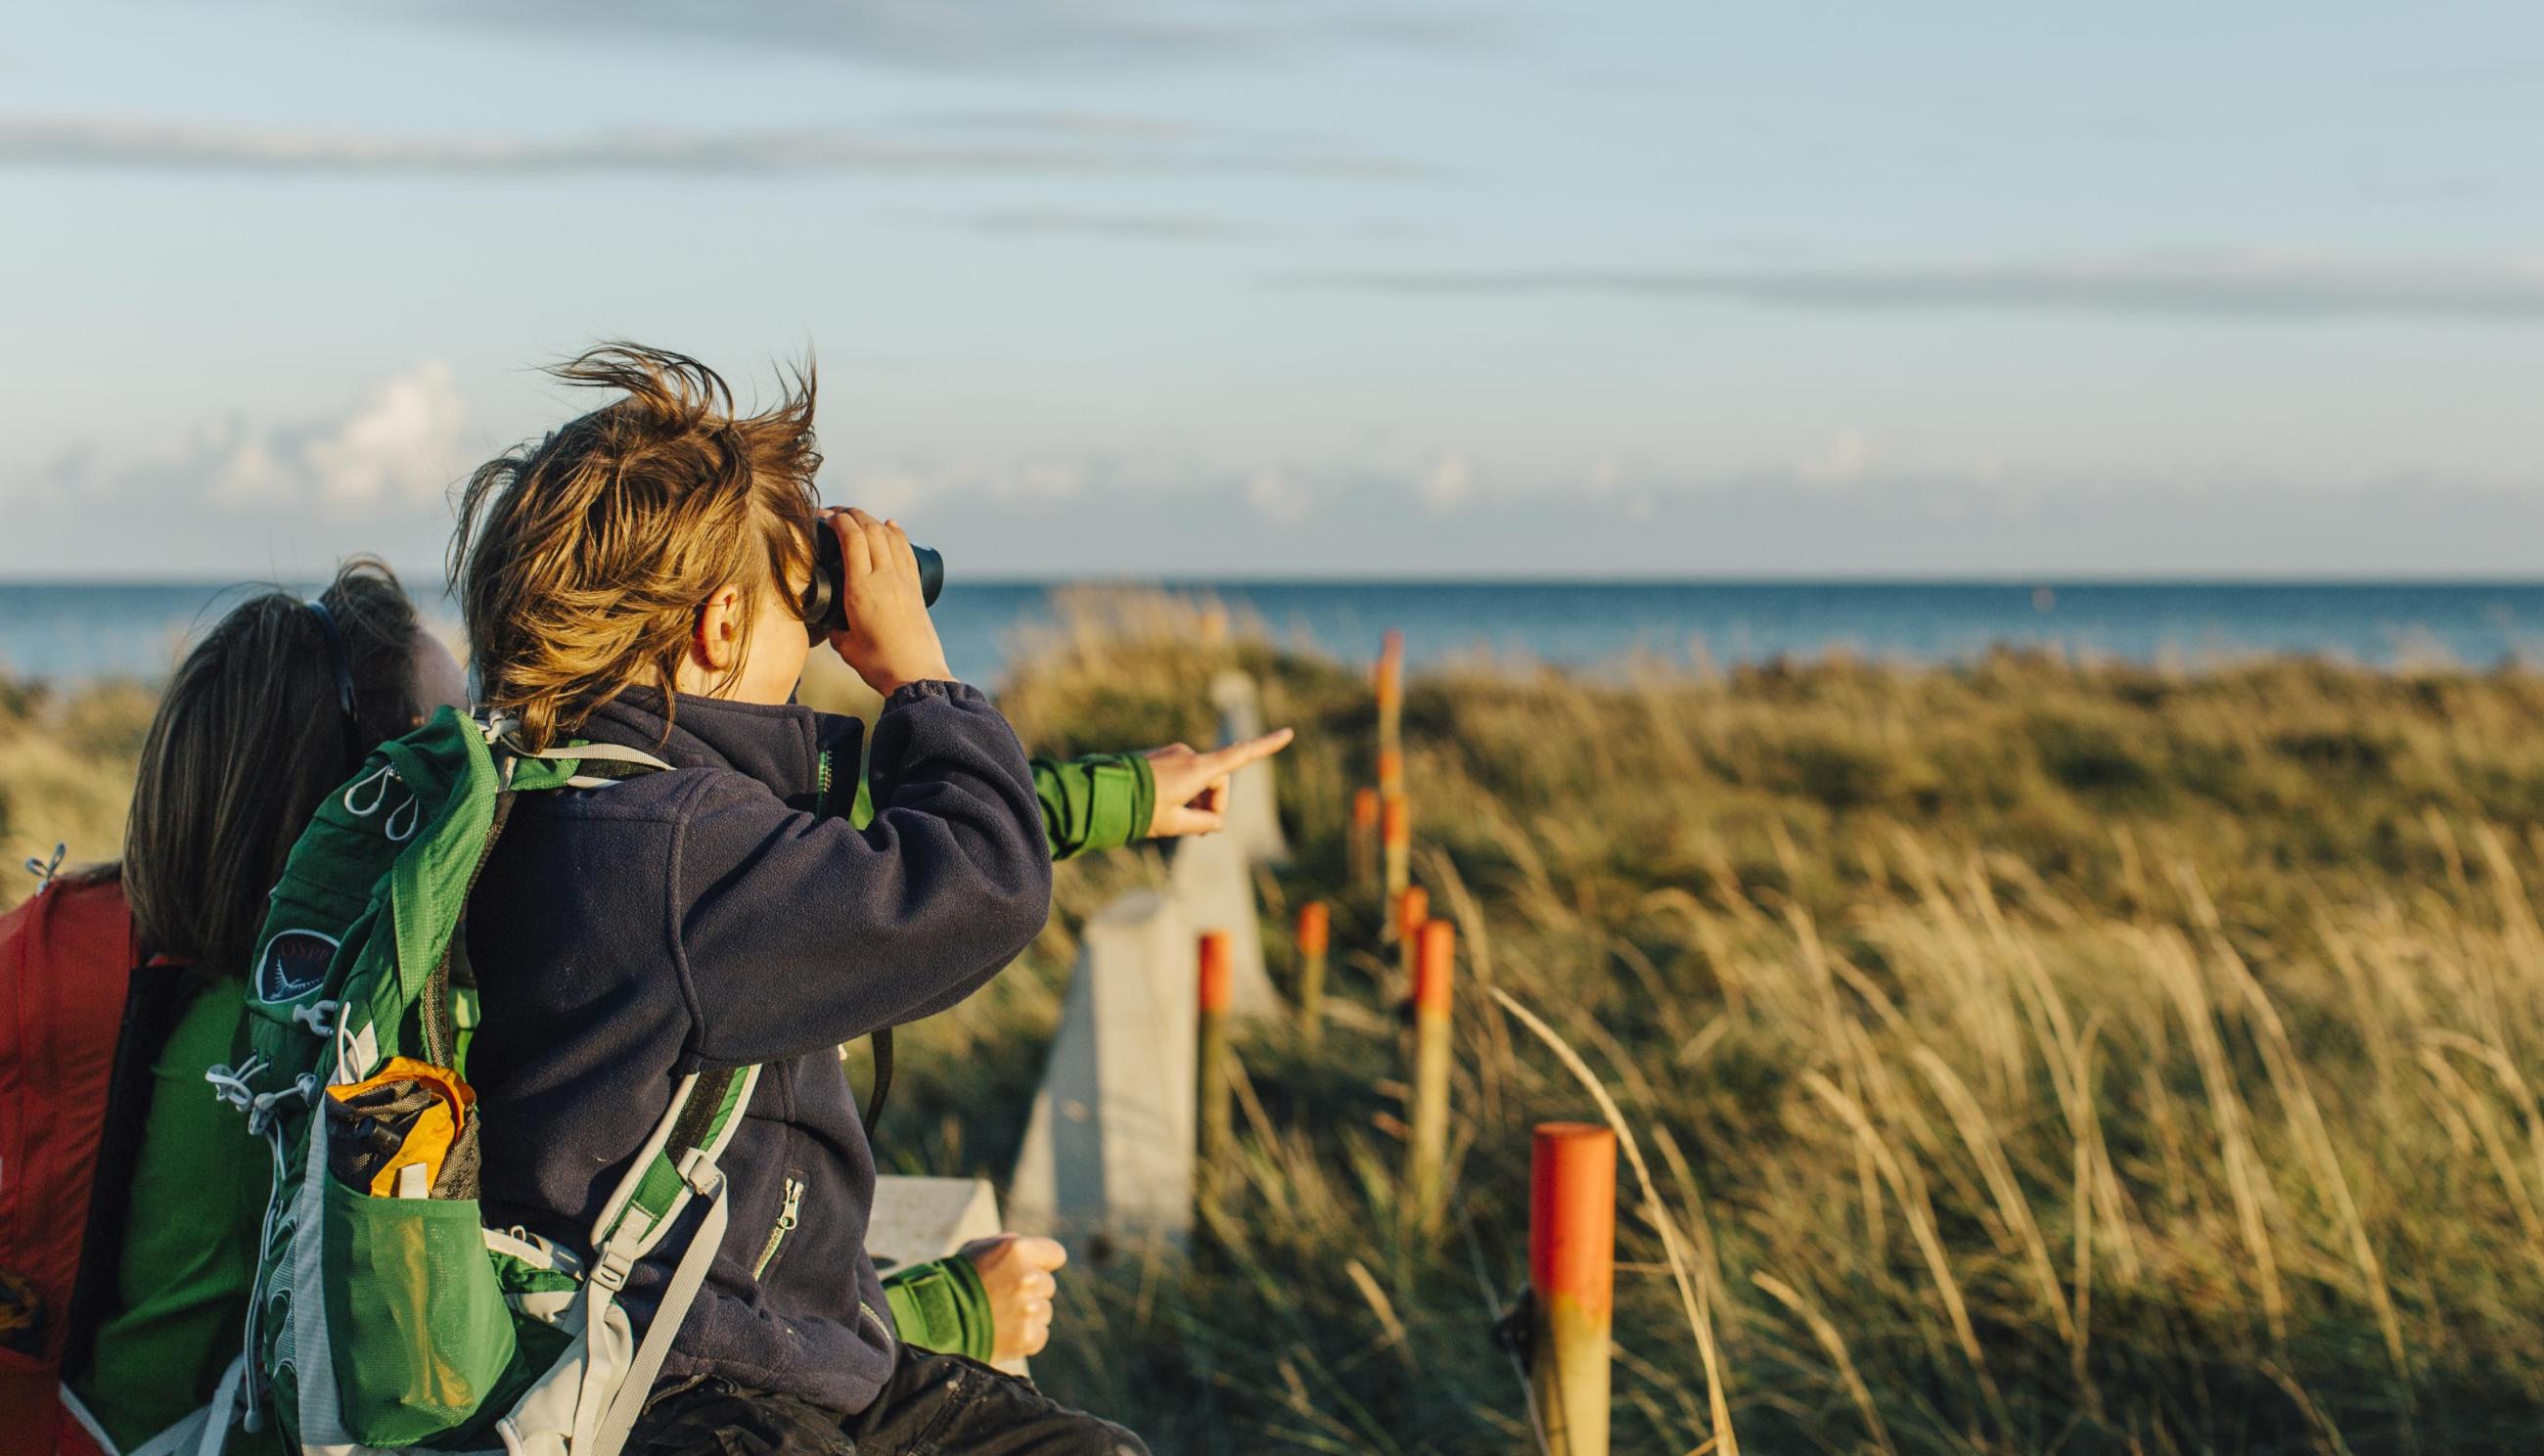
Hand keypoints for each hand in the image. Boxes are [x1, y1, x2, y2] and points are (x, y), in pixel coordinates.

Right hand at [824, 507, 953, 696]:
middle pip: (870, 530)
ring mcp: (903, 581)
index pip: (852, 539)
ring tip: (857, 515)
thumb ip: (834, 628)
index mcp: (861, 589)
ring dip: (872, 520)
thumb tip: (832, 621)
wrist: (916, 674)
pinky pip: (906, 551)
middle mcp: (884, 578)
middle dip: (851, 514)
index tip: (823, 516)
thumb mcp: (843, 645)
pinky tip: (890, 525)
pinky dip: (897, 533)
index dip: (837, 520)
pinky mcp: (915, 588)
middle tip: (835, 512)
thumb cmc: (878, 664)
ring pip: (890, 536)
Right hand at [959, 1233, 1066, 1362]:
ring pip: (1044, 1310)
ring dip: (1028, 1313)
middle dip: (1030, 1290)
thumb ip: (1008, 1244)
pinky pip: (1039, 1334)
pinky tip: (1003, 1332)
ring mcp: (1029, 1309)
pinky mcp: (1027, 1337)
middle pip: (1047, 1284)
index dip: (1044, 1262)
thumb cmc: (955, 1281)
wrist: (935, 1321)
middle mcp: (1029, 1278)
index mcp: (1018, 1250)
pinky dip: (1026, 1335)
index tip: (1032, 1270)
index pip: (1055, 1254)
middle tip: (1003, 1296)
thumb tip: (1031, 1248)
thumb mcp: (977, 1249)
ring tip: (999, 1316)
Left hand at [1143, 729, 1293, 837]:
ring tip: (1171, 820)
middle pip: (1218, 782)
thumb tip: (1215, 822)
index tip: (1289, 733)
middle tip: (1195, 829)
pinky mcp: (1161, 757)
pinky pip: (1182, 776)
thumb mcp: (1174, 825)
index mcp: (1197, 769)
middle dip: (1212, 805)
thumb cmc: (1139, 810)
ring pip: (1199, 781)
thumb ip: (1203, 824)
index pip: (1240, 755)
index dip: (1266, 746)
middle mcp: (1188, 755)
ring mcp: (1173, 754)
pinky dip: (1182, 793)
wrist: (1102, 793)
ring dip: (1195, 801)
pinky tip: (1162, 808)